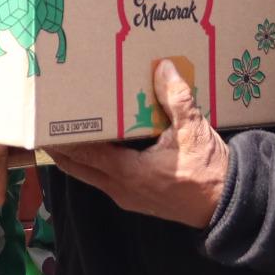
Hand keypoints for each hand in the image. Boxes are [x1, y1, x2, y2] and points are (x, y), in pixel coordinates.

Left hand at [45, 57, 230, 227]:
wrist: (228, 206)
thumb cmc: (209, 172)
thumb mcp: (194, 131)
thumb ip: (177, 99)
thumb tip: (163, 68)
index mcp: (128, 173)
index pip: (84, 154)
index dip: (63, 139)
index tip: (46, 123)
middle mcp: (120, 189)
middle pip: (78, 167)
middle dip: (60, 148)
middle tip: (47, 123)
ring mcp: (127, 197)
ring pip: (90, 175)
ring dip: (77, 156)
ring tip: (68, 130)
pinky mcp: (137, 198)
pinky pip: (105, 179)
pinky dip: (95, 162)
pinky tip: (101, 144)